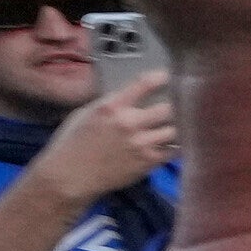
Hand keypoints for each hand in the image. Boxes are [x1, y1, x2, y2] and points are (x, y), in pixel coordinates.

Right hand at [41, 69, 174, 199]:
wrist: (70, 175)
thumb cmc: (73, 142)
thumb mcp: (86, 113)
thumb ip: (112, 103)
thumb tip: (134, 96)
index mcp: (111, 107)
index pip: (145, 84)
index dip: (162, 77)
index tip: (169, 76)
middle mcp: (129, 124)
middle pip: (169, 108)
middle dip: (177, 104)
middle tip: (181, 102)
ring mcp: (141, 144)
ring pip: (176, 129)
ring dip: (179, 124)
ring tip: (181, 121)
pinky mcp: (148, 162)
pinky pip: (174, 150)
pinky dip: (177, 143)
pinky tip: (174, 140)